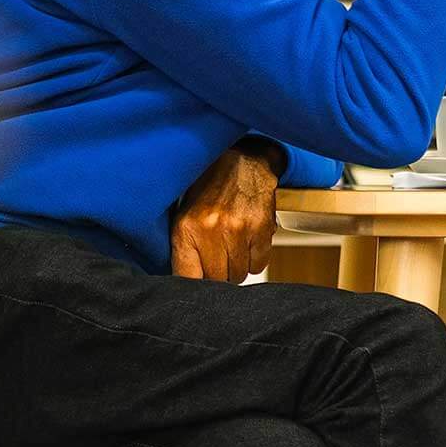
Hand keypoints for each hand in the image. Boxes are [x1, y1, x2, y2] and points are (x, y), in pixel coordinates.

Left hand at [170, 148, 278, 282]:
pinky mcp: (261, 229)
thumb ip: (184, 248)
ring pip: (239, 274)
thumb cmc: (211, 187)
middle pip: (217, 279)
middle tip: (218, 256)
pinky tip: (247, 240)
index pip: (187, 278)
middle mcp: (211, 230)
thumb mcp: (185, 213)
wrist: (244, 160)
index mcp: (186, 228)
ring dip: (237, 266)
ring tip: (233, 245)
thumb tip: (185, 282)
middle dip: (217, 273)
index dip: (194, 286)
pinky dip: (254, 258)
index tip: (199, 283)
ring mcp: (239, 230)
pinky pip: (259, 264)